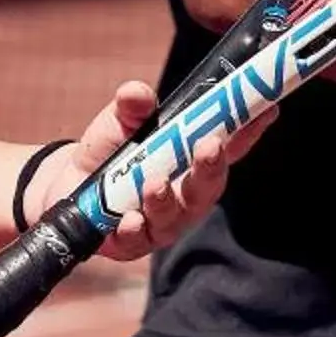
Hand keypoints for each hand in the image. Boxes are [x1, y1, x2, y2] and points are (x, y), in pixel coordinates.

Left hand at [24, 80, 268, 262]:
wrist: (68, 182)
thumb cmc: (110, 149)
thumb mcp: (120, 119)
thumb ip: (132, 105)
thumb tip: (136, 94)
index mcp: (192, 161)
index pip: (229, 146)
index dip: (250, 129)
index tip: (267, 108)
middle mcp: (185, 195)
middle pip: (208, 186)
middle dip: (211, 167)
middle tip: (210, 146)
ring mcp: (161, 222)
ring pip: (174, 217)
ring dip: (167, 200)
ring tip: (155, 183)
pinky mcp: (132, 243)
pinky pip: (138, 240)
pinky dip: (134, 229)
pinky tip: (128, 219)